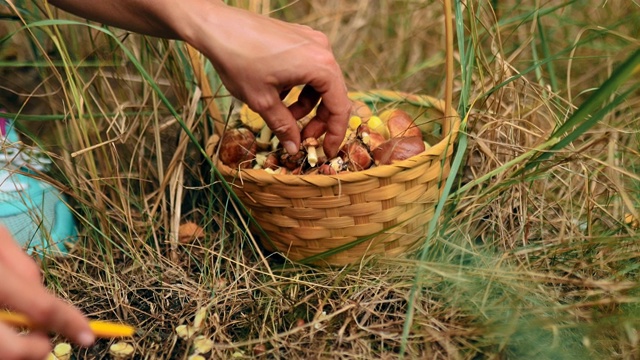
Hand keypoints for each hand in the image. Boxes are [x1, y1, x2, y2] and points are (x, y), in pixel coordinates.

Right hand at [0, 227, 93, 358]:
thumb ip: (21, 267)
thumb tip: (44, 295)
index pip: (41, 308)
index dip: (69, 323)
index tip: (88, 336)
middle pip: (8, 350)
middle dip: (33, 349)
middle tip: (42, 341)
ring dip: (13, 348)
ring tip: (20, 332)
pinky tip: (2, 325)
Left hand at [182, 2, 350, 157]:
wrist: (216, 26)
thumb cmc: (239, 59)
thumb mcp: (262, 101)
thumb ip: (283, 127)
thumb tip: (294, 148)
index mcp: (320, 65)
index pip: (340, 107)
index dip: (335, 133)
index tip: (327, 151)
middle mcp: (322, 50)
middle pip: (333, 94)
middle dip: (319, 120)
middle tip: (304, 139)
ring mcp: (311, 41)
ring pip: (319, 83)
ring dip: (306, 105)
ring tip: (284, 116)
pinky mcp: (299, 38)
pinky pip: (308, 69)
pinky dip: (299, 87)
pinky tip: (278, 94)